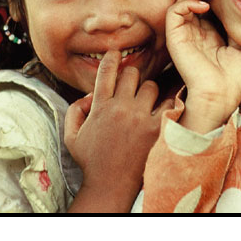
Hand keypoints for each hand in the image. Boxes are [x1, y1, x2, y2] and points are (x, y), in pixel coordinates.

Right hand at [64, 50, 172, 211]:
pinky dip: (167, 104)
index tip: (115, 54)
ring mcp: (141, 118)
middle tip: (132, 86)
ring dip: (148, 91)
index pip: (107, 70)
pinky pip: (169, 104)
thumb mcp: (71, 136)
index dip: (111, 58)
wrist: (111, 186)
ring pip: (151, 86)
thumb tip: (88, 95)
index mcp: (100, 107)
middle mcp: (121, 108)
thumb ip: (74, 110)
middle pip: (132, 73)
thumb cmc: (92, 162)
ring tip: (146, 102)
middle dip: (131, 77)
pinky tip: (163, 110)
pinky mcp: (157, 129)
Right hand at [166, 0, 240, 133]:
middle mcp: (193, 35)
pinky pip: (173, 13)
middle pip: (191, 3)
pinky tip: (202, 5)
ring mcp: (183, 36)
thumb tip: (239, 7)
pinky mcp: (175, 38)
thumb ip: (235, 27)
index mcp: (208, 36)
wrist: (222, 95)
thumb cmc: (233, 77)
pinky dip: (185, 3)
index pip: (205, 8)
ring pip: (180, 4)